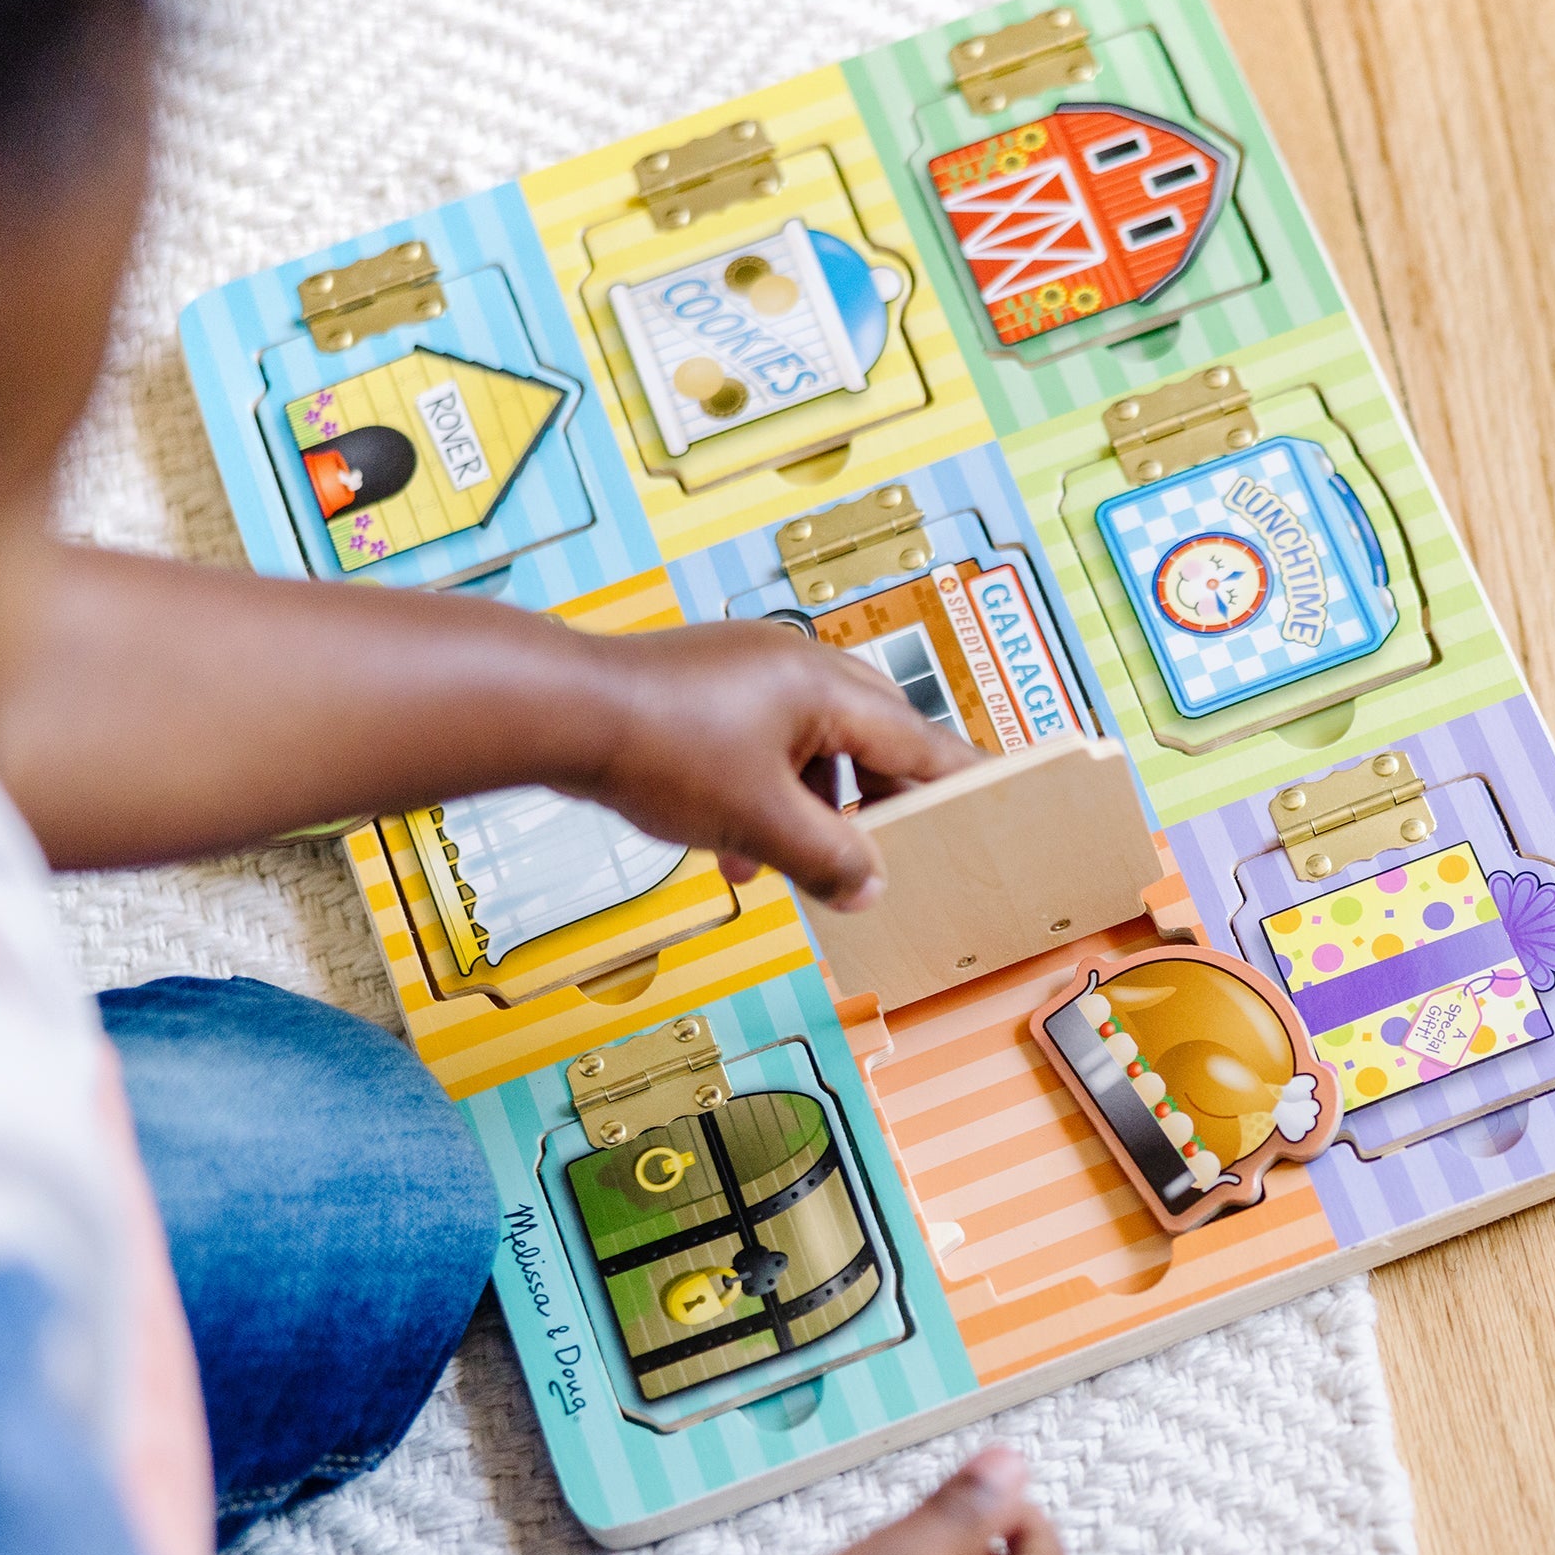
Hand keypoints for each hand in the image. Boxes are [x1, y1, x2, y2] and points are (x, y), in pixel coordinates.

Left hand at [582, 620, 979, 910]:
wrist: (561, 711)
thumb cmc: (658, 747)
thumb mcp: (759, 822)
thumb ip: (826, 858)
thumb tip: (867, 886)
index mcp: (825, 688)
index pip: (916, 741)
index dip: (956, 780)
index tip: (994, 799)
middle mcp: (794, 668)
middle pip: (867, 740)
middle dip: (877, 804)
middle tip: (897, 851)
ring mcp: (747, 674)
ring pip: (809, 751)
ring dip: (812, 812)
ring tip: (797, 868)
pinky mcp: (707, 692)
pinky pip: (761, 750)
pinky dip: (764, 800)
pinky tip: (736, 852)